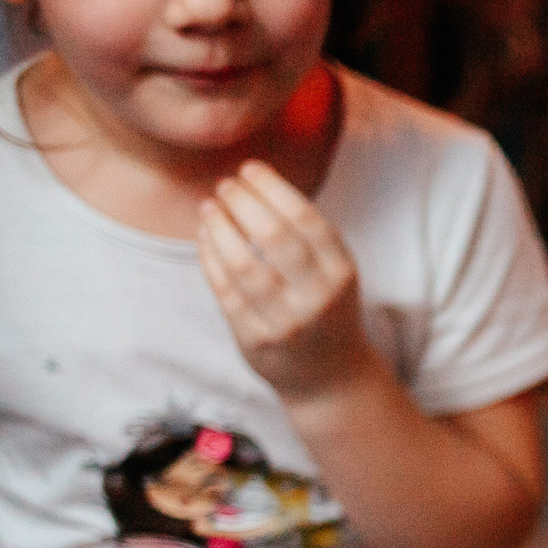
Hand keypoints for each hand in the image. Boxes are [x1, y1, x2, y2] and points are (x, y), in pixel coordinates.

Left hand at [196, 161, 380, 404]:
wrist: (330, 378)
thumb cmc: (326, 309)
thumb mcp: (333, 272)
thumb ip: (304, 236)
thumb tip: (251, 182)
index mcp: (342, 274)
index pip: (307, 220)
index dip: (273, 189)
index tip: (250, 169)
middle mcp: (318, 298)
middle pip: (274, 238)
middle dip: (243, 203)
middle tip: (226, 185)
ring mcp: (286, 322)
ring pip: (243, 264)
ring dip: (220, 228)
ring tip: (210, 207)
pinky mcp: (256, 340)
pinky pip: (225, 290)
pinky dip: (210, 257)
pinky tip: (205, 237)